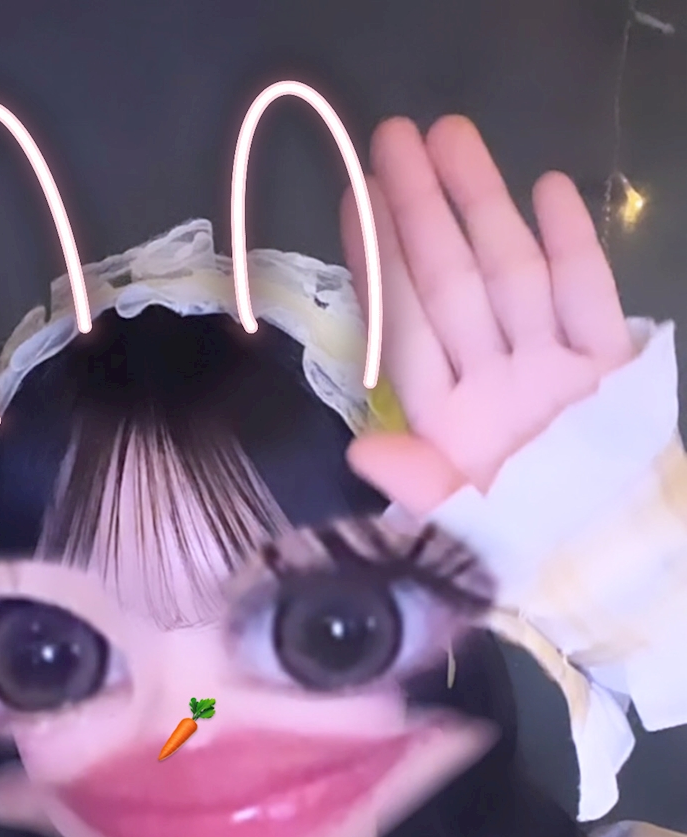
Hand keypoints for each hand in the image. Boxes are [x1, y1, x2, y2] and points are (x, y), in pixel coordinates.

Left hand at [340, 116, 633, 513]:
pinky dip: (572, 247)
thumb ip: (417, 489)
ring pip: (512, 275)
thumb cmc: (528, 550)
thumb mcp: (461, 532)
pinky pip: (588, 298)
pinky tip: (549, 189)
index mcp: (452, 422)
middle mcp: (496, 383)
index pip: (407, 329)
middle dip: (423, 212)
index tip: (357, 202)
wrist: (613, 565)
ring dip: (484, 207)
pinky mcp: (608, 369)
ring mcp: (552, 369)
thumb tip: (359, 454)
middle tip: (394, 138)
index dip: (380, 266)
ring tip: (453, 139)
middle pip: (453, 285)